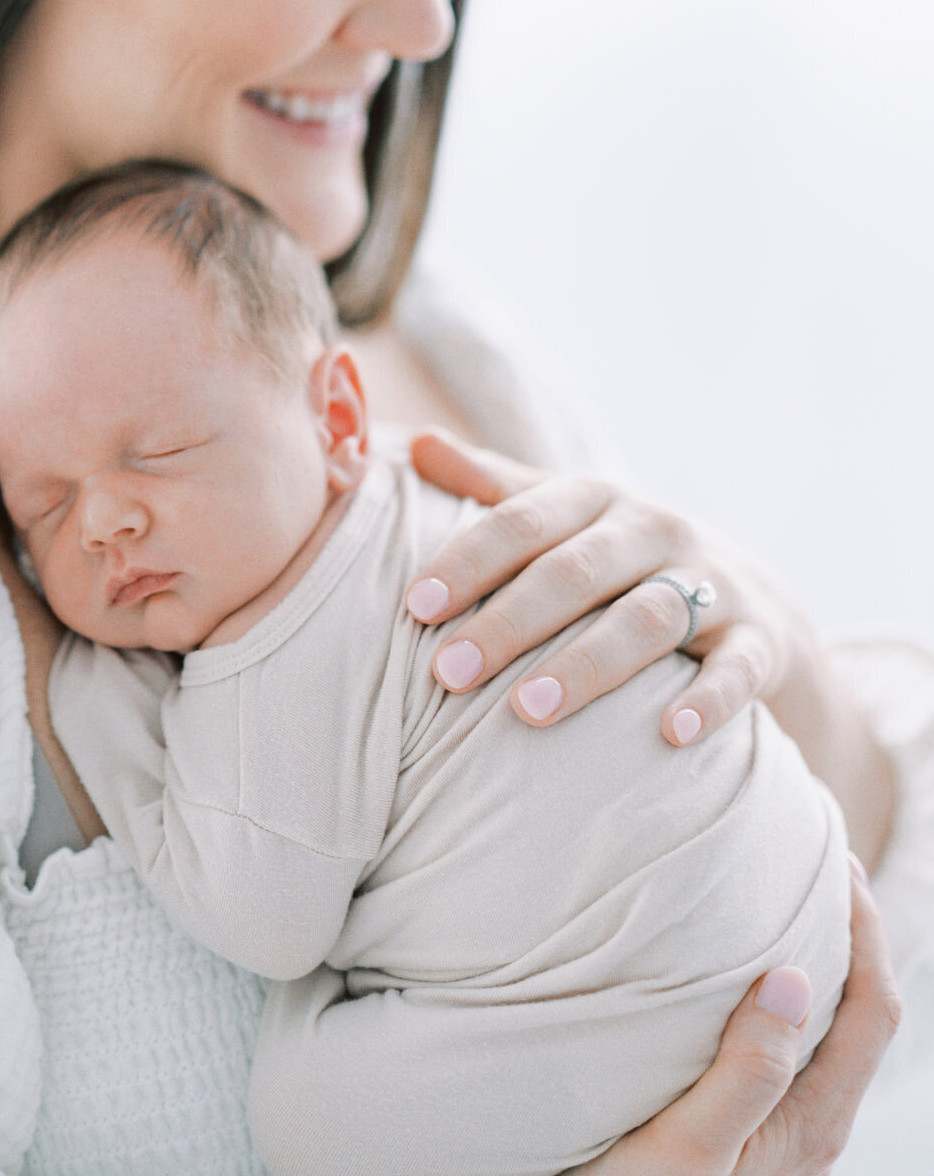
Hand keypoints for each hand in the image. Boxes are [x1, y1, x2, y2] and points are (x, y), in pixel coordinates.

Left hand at [406, 430, 805, 746]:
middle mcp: (654, 530)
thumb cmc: (624, 559)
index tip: (415, 606)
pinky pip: (737, 668)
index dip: (469, 561)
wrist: (756, 599)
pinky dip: (708, 700)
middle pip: (576, 571)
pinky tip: (671, 732)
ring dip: (588, 663)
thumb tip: (416, 442)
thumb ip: (493, 486)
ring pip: (648, 617)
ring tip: (529, 710)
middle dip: (509, 622)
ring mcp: (712, 583)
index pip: (523, 521)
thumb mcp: (566, 516)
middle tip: (448, 673)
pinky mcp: (759, 640)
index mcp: (596, 499)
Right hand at [421, 866, 900, 1175]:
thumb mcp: (689, 1145)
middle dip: (852, 937)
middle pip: (861, 1019)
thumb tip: (793, 979)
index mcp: (812, 1129)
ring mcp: (779, 1140)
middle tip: (819, 861)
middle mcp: (809, 1134)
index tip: (843, 864)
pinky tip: (738, 973)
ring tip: (783, 897)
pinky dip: (781, 997)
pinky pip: (788, 1054)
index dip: (870, 934)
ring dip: (817, 964)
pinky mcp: (743, 1138)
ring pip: (825, 1036)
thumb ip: (748, 1070)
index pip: (875, 1014)